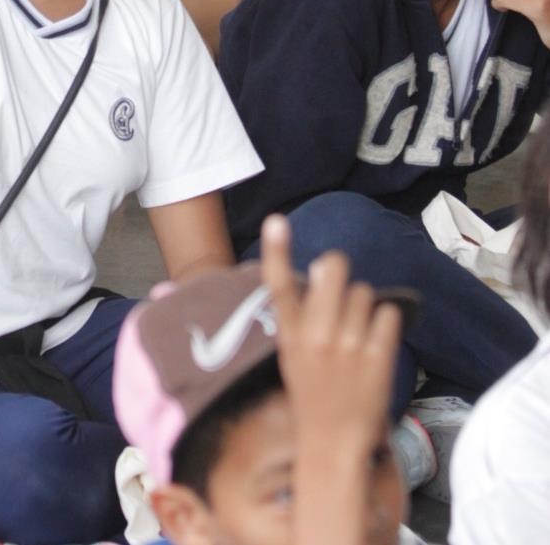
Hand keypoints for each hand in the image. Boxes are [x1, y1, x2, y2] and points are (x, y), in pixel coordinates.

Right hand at [260, 214, 400, 449]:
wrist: (334, 444)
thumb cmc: (311, 393)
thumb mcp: (292, 354)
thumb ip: (302, 314)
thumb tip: (323, 268)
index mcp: (290, 334)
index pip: (279, 285)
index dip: (277, 250)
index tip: (276, 220)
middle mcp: (317, 335)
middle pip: (334, 270)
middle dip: (339, 270)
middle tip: (339, 284)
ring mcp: (350, 345)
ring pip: (364, 292)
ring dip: (363, 304)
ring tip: (357, 330)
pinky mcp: (378, 356)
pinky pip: (387, 314)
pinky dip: (385, 322)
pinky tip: (375, 341)